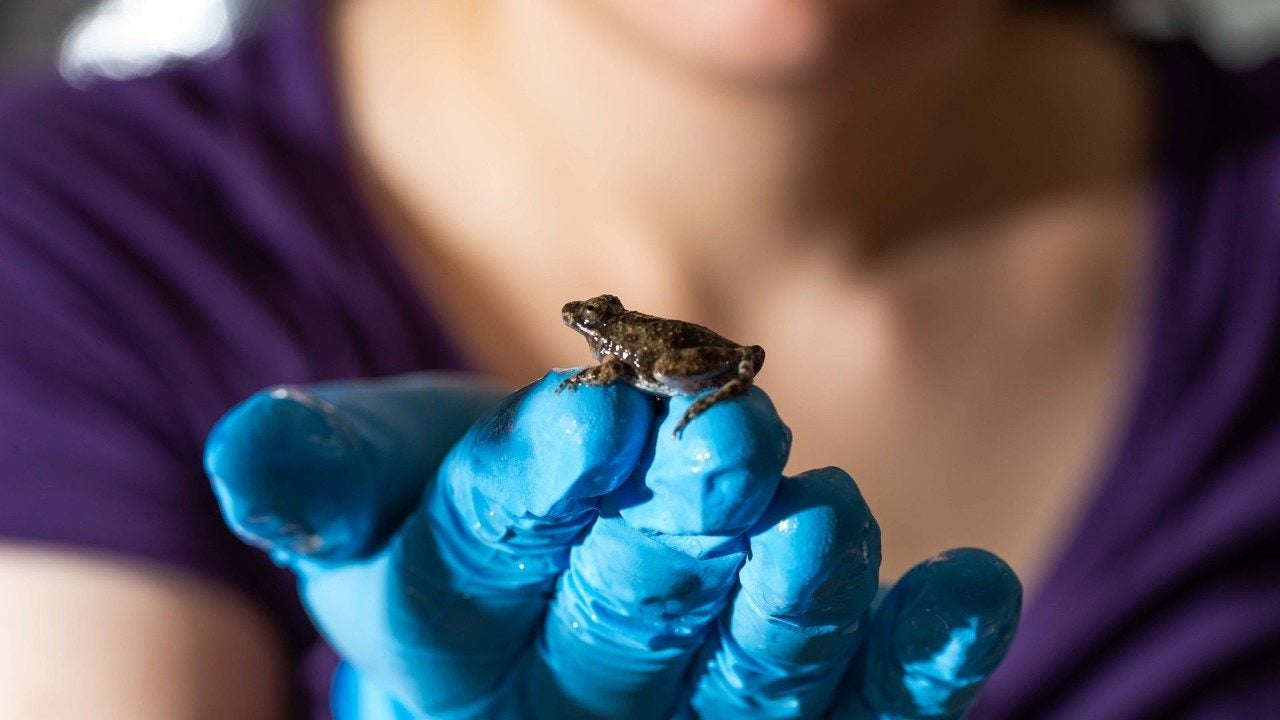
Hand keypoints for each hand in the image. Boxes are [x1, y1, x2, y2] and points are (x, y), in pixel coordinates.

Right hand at [204, 370, 1020, 718]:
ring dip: (798, 602)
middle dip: (678, 533)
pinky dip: (916, 657)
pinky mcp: (797, 715)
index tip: (586, 423)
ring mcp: (692, 716)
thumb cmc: (450, 499)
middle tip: (733, 438)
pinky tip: (973, 597)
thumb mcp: (383, 473)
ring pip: (750, 677)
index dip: (532, 499)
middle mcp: (568, 696)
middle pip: (626, 621)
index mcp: (451, 636)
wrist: (563, 534)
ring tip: (832, 516)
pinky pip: (861, 706)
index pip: (479, 574)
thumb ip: (332, 473)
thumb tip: (249, 455)